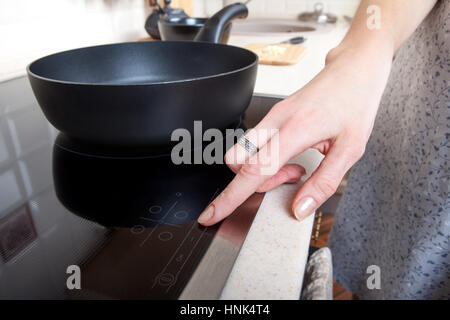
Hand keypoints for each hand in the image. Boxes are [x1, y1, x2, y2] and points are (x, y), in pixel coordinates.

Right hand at [197, 44, 392, 225]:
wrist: (354, 70)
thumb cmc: (355, 102)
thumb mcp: (350, 150)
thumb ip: (323, 183)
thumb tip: (300, 208)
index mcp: (295, 130)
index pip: (253, 170)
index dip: (230, 197)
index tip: (212, 214)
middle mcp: (276, 121)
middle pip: (236, 161)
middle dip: (252, 182)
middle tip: (289, 179)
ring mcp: (271, 117)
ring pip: (243, 152)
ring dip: (261, 170)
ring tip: (295, 167)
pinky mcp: (273, 116)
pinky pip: (255, 144)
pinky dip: (267, 159)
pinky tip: (292, 156)